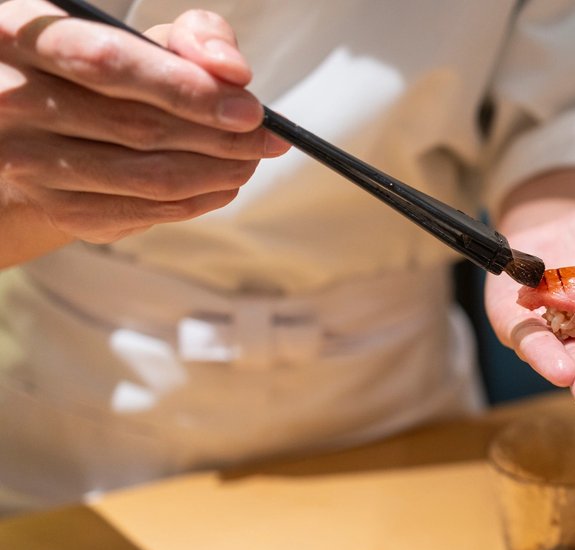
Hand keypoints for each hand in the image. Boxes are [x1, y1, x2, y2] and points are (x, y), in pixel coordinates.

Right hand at [0, 0, 286, 246]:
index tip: (248, 108)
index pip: (108, 63)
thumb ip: (190, 37)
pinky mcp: (60, 209)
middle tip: (267, 137)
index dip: (187, 89)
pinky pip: (147, 210)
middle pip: (138, 127)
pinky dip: (199, 199)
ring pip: (148, 176)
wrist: (36, 127)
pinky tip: (224, 183)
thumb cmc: (94, 68)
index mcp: (19, 36)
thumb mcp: (133, 32)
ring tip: (253, 158)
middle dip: (220, 135)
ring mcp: (29, 162)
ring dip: (218, 172)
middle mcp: (11, 100)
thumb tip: (232, 71)